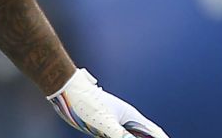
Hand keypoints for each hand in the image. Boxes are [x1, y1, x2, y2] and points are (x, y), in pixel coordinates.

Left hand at [47, 68, 168, 137]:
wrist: (66, 88)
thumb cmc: (85, 101)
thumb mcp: (104, 121)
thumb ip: (120, 135)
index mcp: (130, 116)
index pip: (155, 132)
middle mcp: (125, 118)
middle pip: (146, 134)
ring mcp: (115, 121)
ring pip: (133, 134)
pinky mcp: (103, 124)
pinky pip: (120, 135)